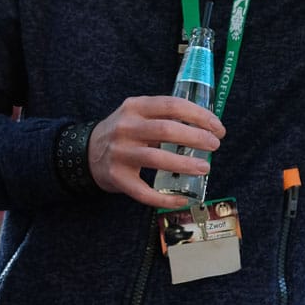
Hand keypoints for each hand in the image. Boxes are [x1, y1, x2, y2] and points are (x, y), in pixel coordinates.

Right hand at [87, 95, 222, 207]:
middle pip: (166, 130)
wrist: (86, 152)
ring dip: (185, 164)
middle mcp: (126, 128)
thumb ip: (164, 117)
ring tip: (204, 168)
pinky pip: (144, 191)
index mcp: (135, 107)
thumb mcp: (137, 115)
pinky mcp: (117, 177)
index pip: (172, 105)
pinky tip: (181, 199)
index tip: (218, 127)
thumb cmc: (123, 133)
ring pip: (156, 159)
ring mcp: (120, 153)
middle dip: (196, 137)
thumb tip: (205, 129)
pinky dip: (165, 198)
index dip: (199, 115)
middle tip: (214, 146)